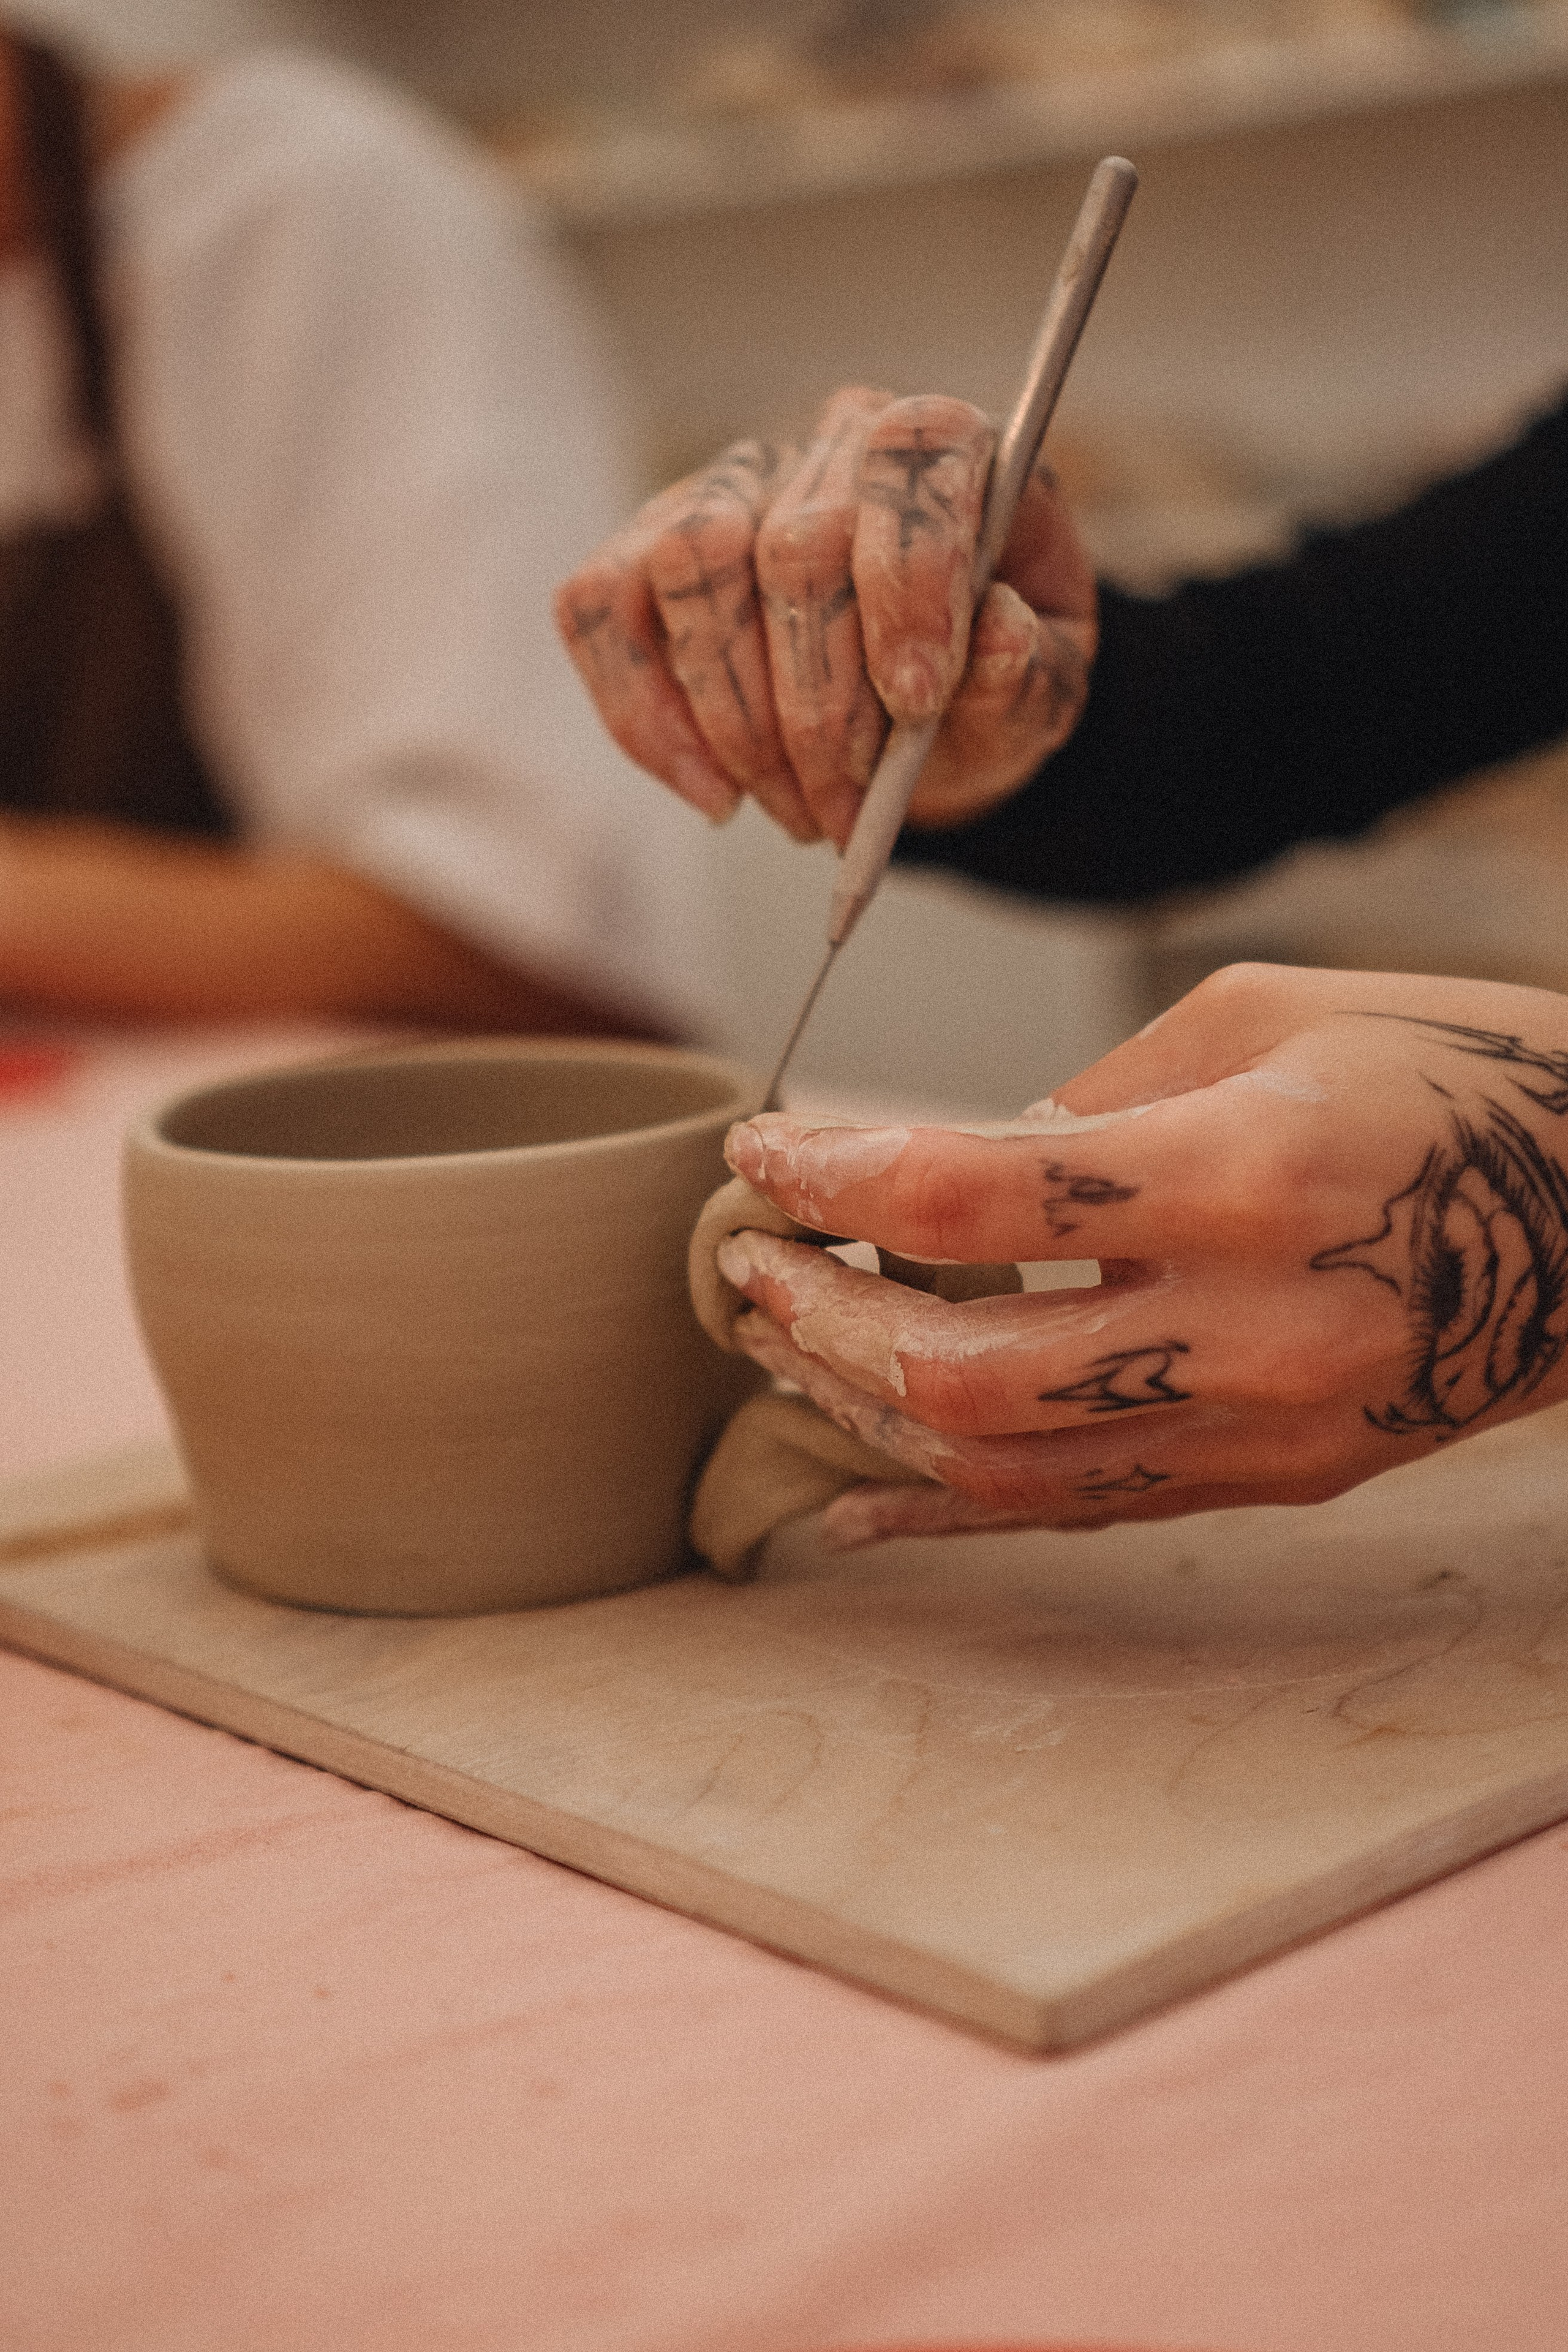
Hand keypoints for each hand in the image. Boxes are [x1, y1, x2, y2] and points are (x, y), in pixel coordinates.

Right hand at [554, 385, 1096, 847]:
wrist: (930, 715)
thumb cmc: (986, 685)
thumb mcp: (1045, 691)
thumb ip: (1026, 667)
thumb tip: (996, 632)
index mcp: (946, 450)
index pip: (909, 463)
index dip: (909, 581)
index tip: (916, 702)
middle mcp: (829, 444)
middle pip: (793, 545)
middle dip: (817, 707)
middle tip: (845, 812)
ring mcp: (729, 488)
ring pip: (690, 564)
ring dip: (735, 719)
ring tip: (791, 811)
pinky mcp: (648, 546)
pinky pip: (602, 605)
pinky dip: (643, 713)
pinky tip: (711, 791)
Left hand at [712, 964, 1567, 1543]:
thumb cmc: (1454, 1074)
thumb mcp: (1273, 1014)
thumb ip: (1100, 1094)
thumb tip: (961, 1160)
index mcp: (1246, 1170)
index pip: (970, 1192)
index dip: (831, 1174)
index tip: (763, 1151)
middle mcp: (1253, 1323)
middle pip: (959, 1366)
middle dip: (815, 1317)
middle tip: (749, 1261)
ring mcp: (1269, 1425)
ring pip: (1001, 1465)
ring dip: (861, 1408)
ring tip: (785, 1345)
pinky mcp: (1280, 1479)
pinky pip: (1080, 1515)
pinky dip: (951, 1510)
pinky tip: (853, 1500)